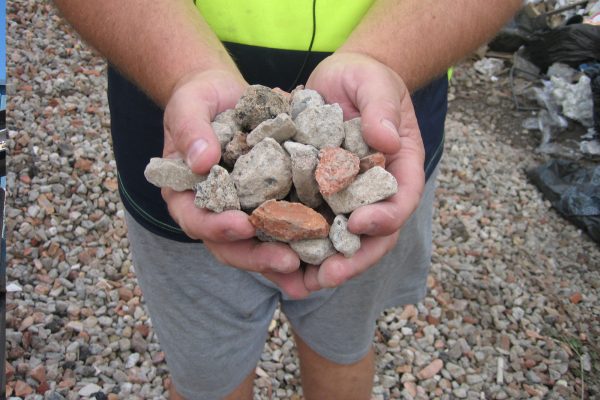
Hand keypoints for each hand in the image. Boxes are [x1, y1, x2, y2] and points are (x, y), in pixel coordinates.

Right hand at [161, 69, 309, 298]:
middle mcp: (213, 211)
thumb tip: (201, 161)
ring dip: (281, 260)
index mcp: (186, 194)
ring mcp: (241, 211)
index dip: (217, 226)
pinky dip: (299, 242)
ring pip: (258, 245)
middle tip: (287, 262)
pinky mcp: (268, 205)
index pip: (195, 219)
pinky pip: (282, 228)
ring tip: (309, 267)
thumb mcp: (189, 106)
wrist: (225, 97)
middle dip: (257, 256)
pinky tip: (324, 251)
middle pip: (230, 245)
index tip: (243, 225)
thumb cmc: (200, 100)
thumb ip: (191, 130)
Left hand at [303, 52, 425, 289]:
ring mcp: (346, 199)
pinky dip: (295, 244)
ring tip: (298, 284)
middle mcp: (374, 193)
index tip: (358, 224)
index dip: (384, 218)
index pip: (400, 201)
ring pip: (339, 241)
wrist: (339, 82)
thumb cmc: (365, 79)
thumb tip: (385, 140)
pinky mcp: (316, 197)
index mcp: (399, 170)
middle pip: (372, 235)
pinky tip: (275, 258)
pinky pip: (308, 225)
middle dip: (352, 259)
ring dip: (321, 265)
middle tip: (329, 275)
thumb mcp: (376, 84)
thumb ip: (381, 109)